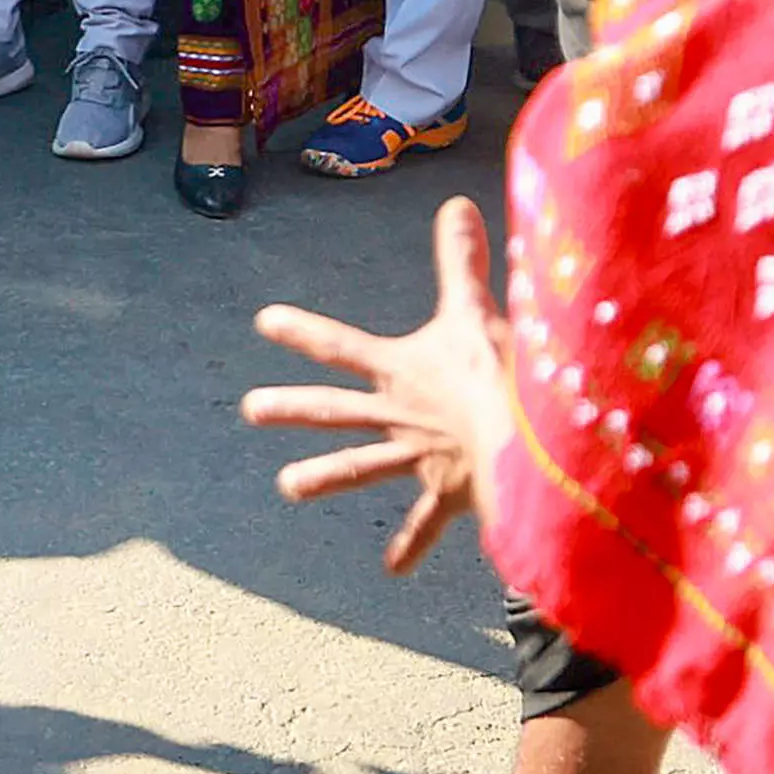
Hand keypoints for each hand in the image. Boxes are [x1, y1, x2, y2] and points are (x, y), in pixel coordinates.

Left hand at [242, 192, 506, 574]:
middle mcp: (398, 415)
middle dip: (291, 408)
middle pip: (335, 410)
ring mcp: (419, 456)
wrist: (526, 444)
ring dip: (326, 476)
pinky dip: (411, 544)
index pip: (339, 345)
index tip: (263, 321)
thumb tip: (455, 202)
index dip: (301, 331)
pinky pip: (426, 521)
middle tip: (248, 410)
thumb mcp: (479, 313)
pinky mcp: (450, 491)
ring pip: (362, 468)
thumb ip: (464, 261)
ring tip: (287, 488)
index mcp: (400, 371)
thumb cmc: (501, 375)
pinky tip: (392, 571)